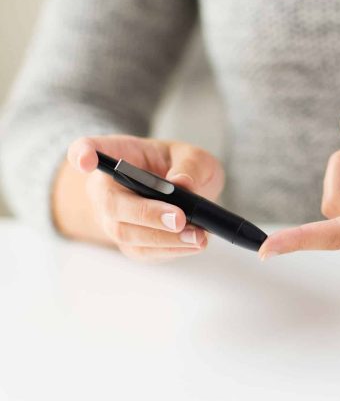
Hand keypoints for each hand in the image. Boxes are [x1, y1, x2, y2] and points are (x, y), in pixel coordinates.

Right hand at [57, 135, 224, 261]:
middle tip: (179, 218)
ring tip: (197, 236)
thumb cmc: (180, 167)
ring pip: (126, 233)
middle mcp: (105, 187)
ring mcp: (112, 218)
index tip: (85, 160)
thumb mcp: (193, 156)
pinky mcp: (129, 242)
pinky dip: (170, 250)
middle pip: (111, 203)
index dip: (81, 154)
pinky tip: (193, 244)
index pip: (86, 149)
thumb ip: (190, 165)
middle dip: (146, 213)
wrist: (182, 194)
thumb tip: (182, 183)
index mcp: (116, 154)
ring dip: (163, 238)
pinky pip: (143, 251)